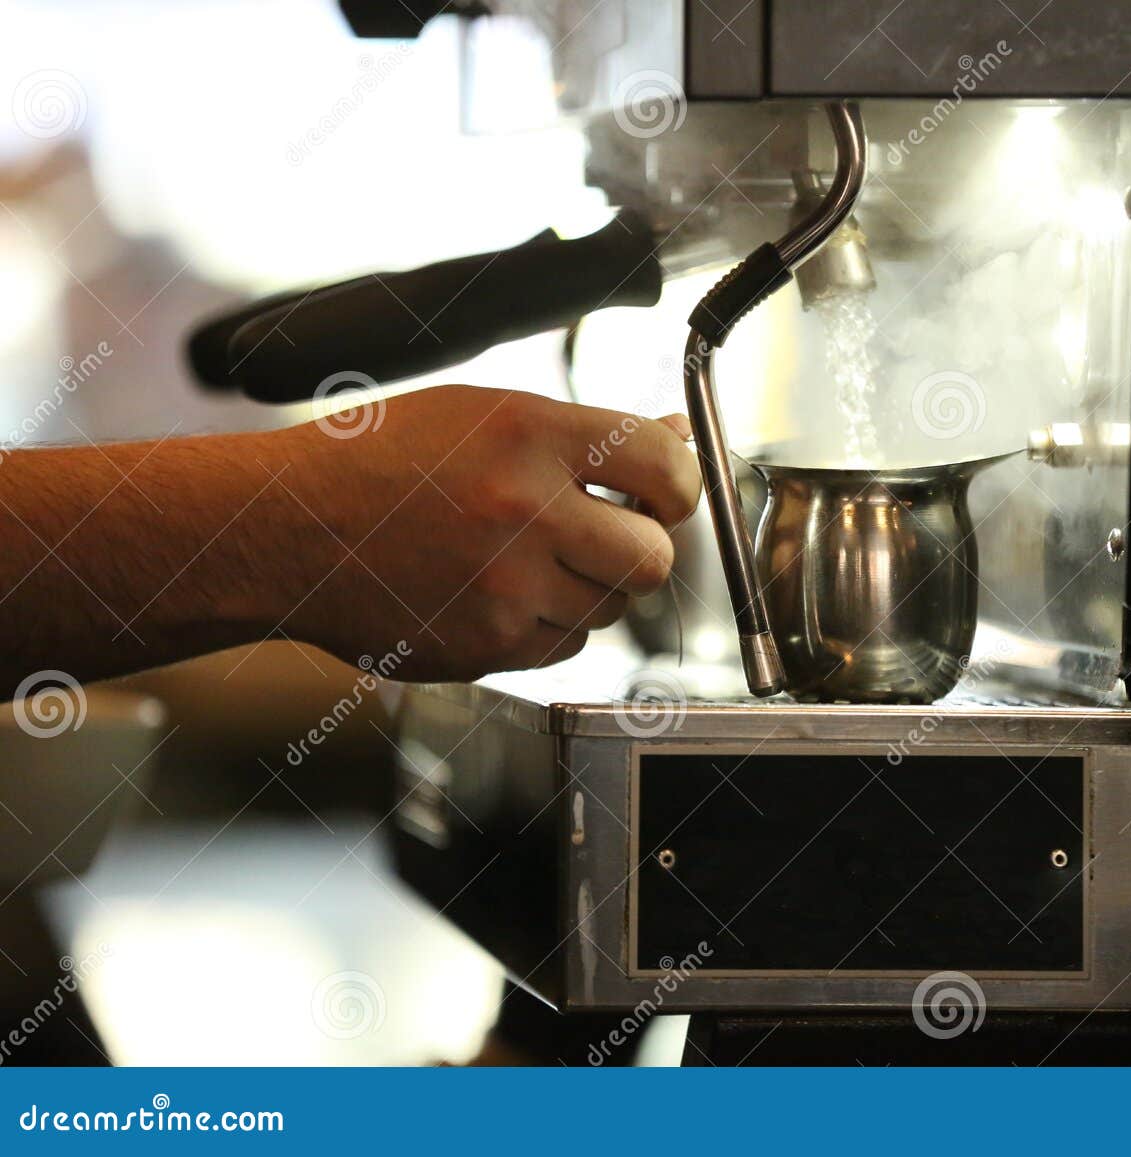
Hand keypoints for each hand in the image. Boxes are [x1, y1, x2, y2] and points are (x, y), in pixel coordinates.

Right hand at [282, 385, 700, 680]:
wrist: (285, 531)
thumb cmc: (378, 463)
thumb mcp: (485, 414)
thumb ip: (586, 434)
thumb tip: (670, 436)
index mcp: (527, 435)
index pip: (665, 464)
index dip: (681, 482)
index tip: (667, 491)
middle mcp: (524, 513)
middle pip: (654, 557)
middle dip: (641, 547)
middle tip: (608, 531)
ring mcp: (506, 590)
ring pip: (614, 609)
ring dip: (591, 586)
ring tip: (532, 556)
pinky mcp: (487, 648)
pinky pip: (566, 645)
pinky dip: (549, 623)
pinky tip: (499, 590)